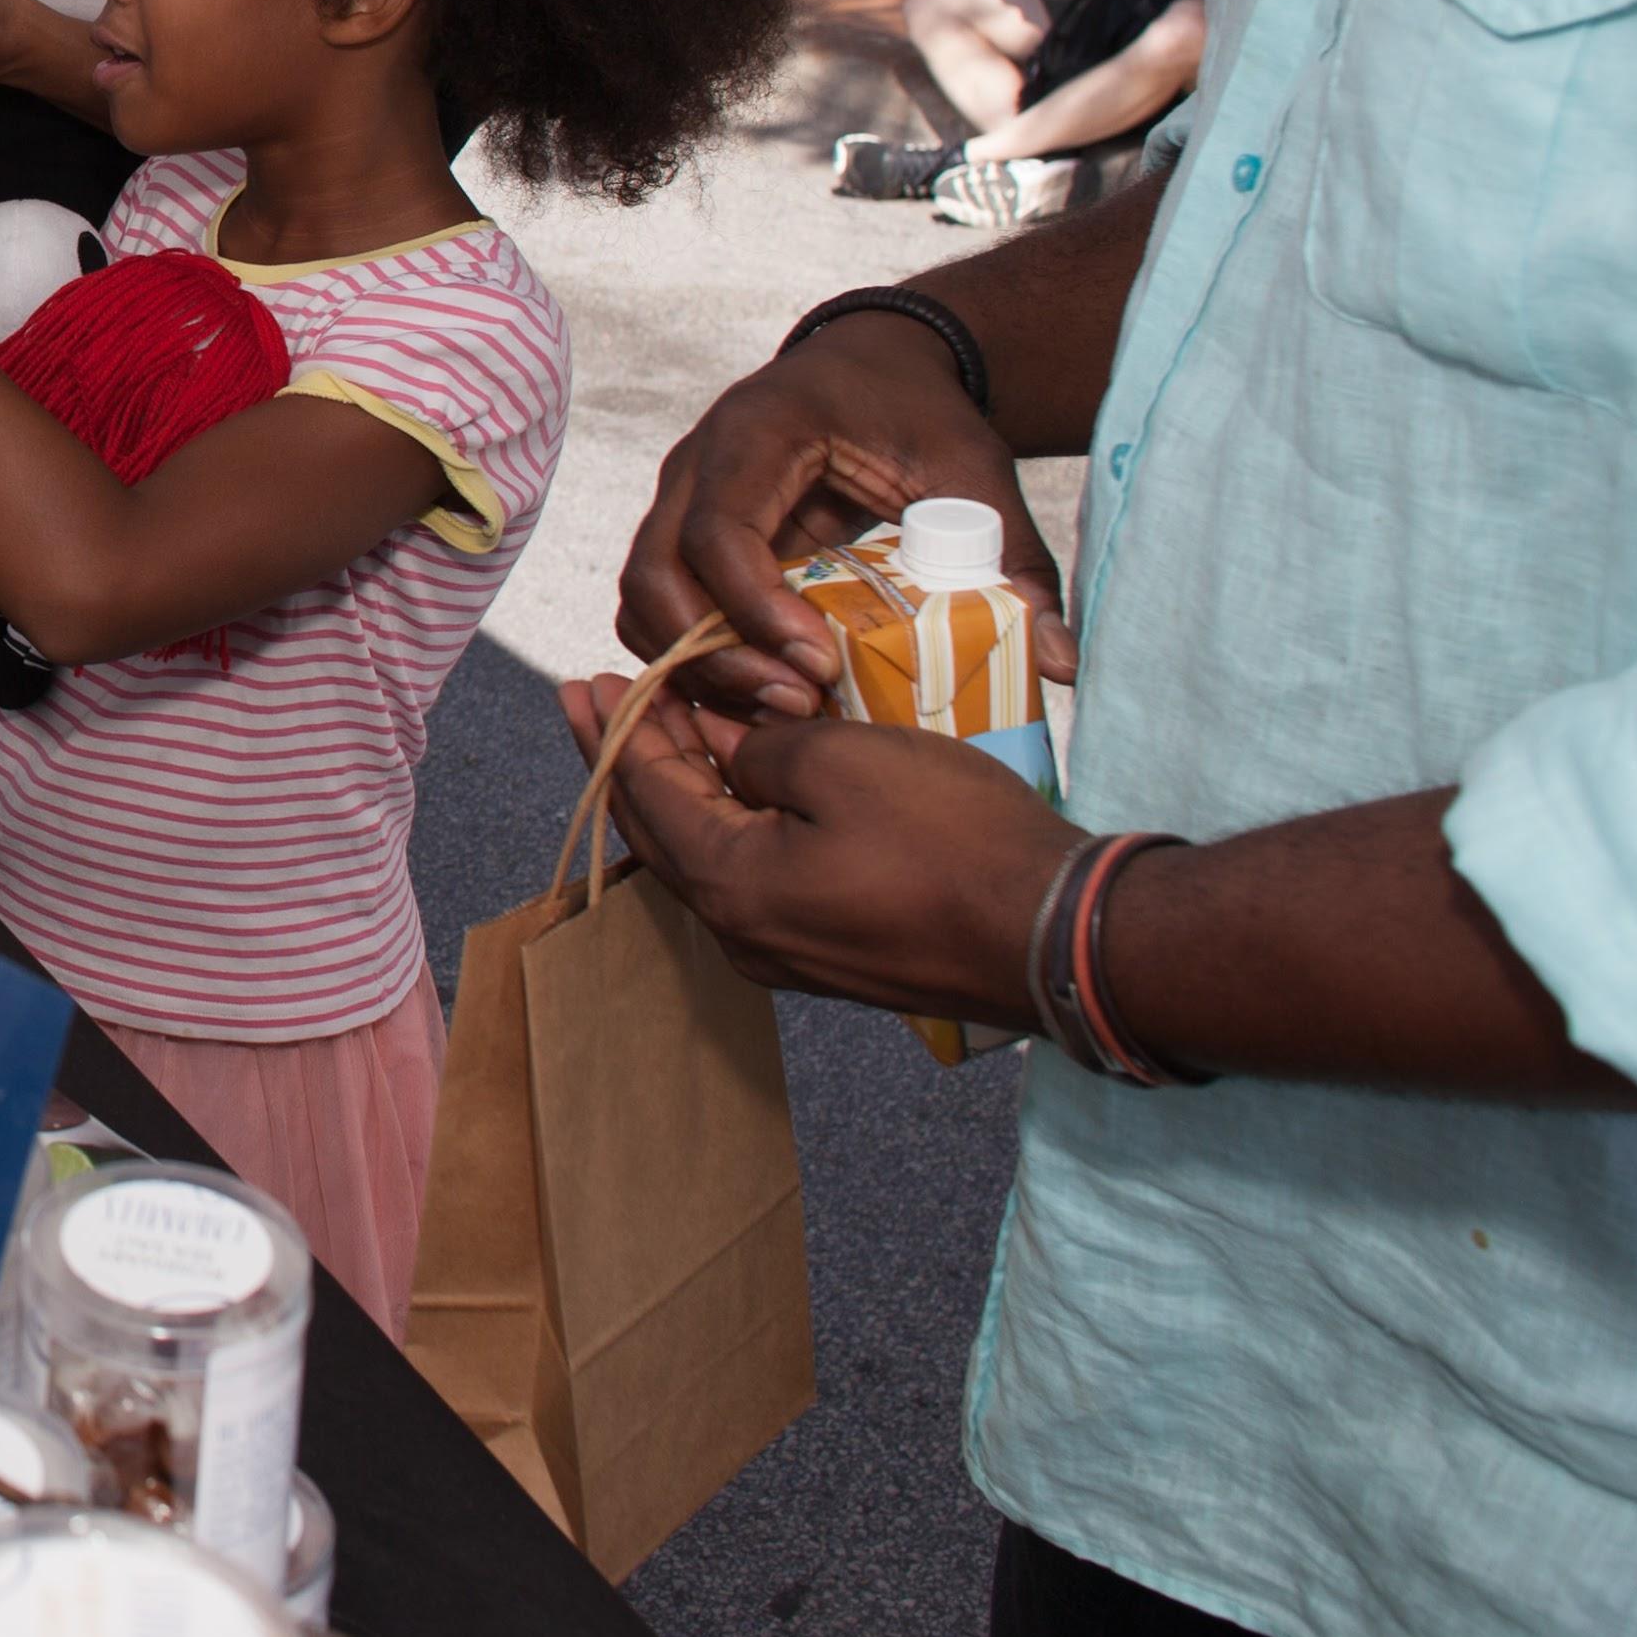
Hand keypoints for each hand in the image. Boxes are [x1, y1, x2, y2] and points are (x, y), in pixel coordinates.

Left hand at [573, 679, 1079, 1021]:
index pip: (643, 795)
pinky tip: (750, 779)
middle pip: (666, 831)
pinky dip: (740, 820)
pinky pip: (760, 877)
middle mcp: (743, 934)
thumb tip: (730, 749)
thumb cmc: (949, 840)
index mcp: (729, 887)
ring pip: (714, 855)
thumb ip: (761, 748)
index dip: (613, 731)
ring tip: (675, 723)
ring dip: (691, 787)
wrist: (1054, 936)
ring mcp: (790, 953)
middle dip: (636, 757)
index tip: (583, 681)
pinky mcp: (836, 954)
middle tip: (605, 695)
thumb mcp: (842, 762)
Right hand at [617, 312, 1074, 717]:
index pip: (720, 530)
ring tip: (780, 707)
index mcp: (758, 431)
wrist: (876, 366)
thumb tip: (1059, 662)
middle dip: (712, 654)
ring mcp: (679, 499)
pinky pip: (656, 608)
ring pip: (641, 598)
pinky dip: (691, 657)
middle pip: (653, 573)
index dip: (755, 609)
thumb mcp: (975, 473)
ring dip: (694, 665)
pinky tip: (761, 689)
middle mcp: (696, 463)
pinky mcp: (684, 534)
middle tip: (794, 705)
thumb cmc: (920, 413)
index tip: (817, 665)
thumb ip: (1015, 560)